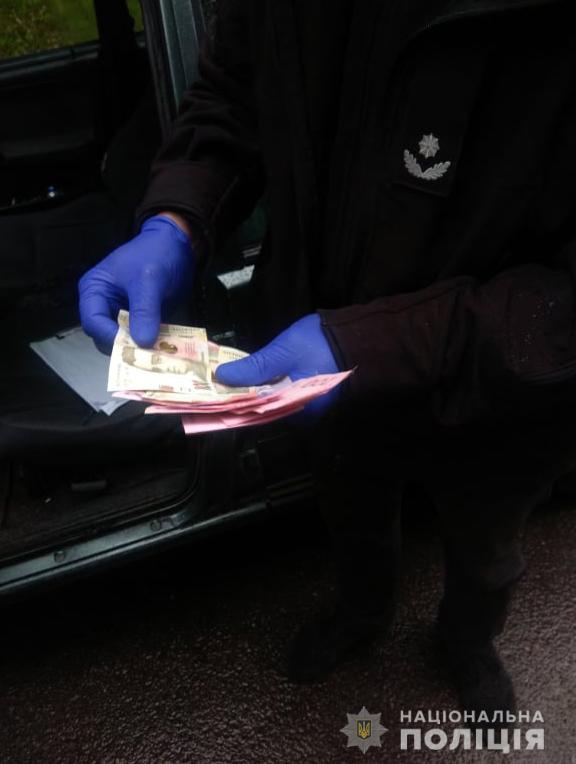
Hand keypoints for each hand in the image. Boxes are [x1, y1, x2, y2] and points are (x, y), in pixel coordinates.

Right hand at [79, 215, 194, 351]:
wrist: (177, 245)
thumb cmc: (155, 254)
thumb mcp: (149, 281)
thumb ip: (144, 310)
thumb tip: (142, 342)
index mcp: (95, 291)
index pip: (92, 322)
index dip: (109, 336)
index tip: (132, 346)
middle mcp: (104, 306)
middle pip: (105, 337)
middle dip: (125, 347)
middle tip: (146, 356)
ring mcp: (122, 315)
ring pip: (124, 342)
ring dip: (140, 350)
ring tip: (158, 355)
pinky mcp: (140, 321)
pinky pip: (141, 339)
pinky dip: (151, 346)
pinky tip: (165, 350)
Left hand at [215, 314, 340, 417]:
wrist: (356, 336)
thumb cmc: (323, 343)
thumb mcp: (285, 352)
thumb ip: (256, 366)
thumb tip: (221, 375)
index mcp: (298, 412)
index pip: (256, 414)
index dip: (231, 404)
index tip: (209, 394)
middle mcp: (300, 416)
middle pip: (260, 410)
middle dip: (237, 396)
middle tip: (212, 384)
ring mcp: (303, 406)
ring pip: (267, 403)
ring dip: (248, 391)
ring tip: (223, 379)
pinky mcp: (304, 395)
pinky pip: (276, 396)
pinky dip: (261, 387)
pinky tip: (246, 377)